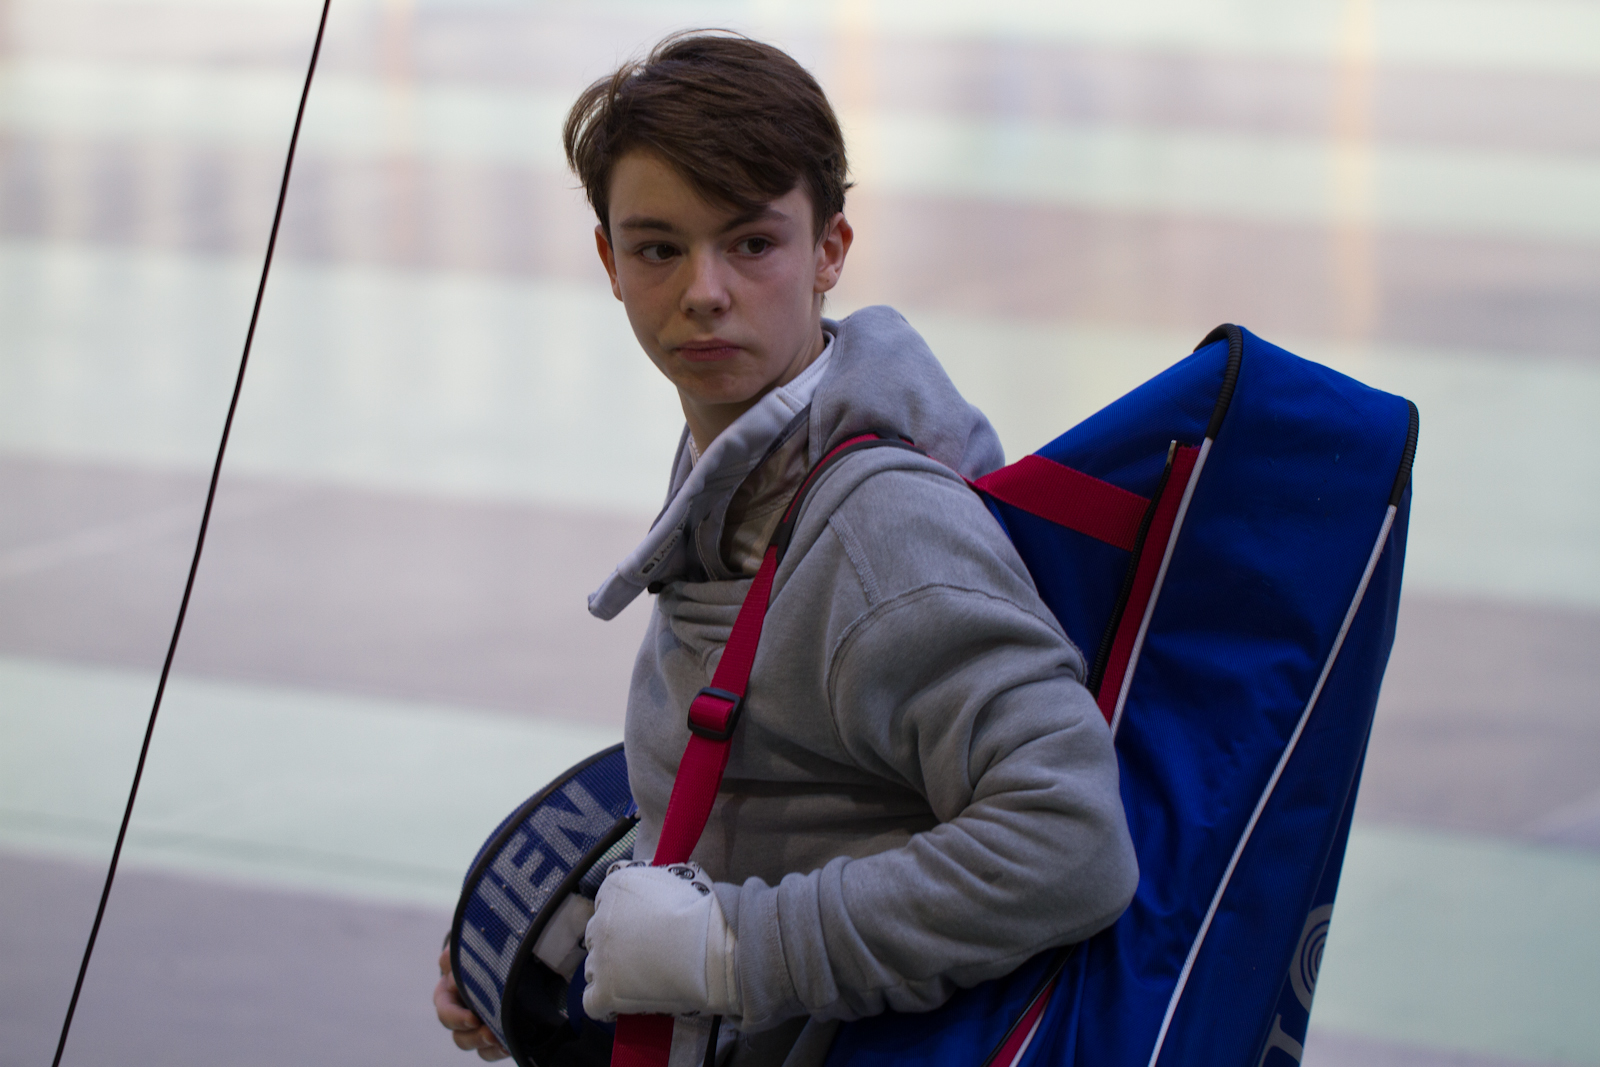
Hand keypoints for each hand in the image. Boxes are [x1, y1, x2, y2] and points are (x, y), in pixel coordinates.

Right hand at [435, 948, 508, 1060]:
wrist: (513, 951)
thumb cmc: (487, 945)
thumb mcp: (474, 944)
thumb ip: (460, 954)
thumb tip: (450, 972)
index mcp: (449, 990)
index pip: (445, 1009)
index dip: (456, 1017)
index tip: (474, 1018)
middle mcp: (459, 1010)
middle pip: (458, 1034)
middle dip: (472, 1036)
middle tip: (490, 1033)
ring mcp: (475, 1024)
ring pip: (469, 1043)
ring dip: (484, 1044)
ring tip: (501, 1040)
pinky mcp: (493, 1033)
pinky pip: (488, 1051)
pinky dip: (497, 1050)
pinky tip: (509, 1046)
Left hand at [581, 861, 740, 1021]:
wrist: (708, 948)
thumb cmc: (701, 912)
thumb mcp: (679, 873)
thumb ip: (653, 878)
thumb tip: (648, 881)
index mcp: (615, 888)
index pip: (605, 903)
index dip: (624, 917)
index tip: (642, 927)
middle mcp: (600, 920)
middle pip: (597, 935)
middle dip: (616, 944)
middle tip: (644, 952)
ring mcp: (600, 957)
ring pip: (594, 968)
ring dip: (611, 972)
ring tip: (641, 978)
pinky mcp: (604, 991)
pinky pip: (591, 1002)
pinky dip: (605, 1003)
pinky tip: (623, 1001)